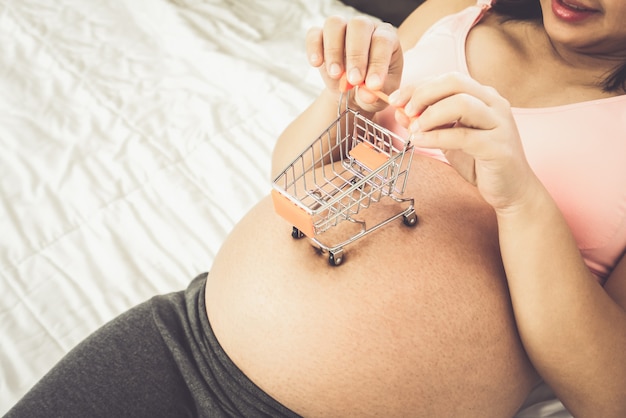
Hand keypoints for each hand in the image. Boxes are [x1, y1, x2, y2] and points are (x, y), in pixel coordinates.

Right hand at [306, 16, 402, 112]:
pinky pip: (314, 33)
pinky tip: (316, 63)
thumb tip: (367, 94)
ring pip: (335, 24)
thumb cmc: (371, 88)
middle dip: (356, 55)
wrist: (353, 92)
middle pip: (359, 26)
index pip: (383, 41)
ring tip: (336, 75)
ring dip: (334, 51)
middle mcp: (365, 27)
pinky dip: (313, 47)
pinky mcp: (321, 36)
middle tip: (354, 81)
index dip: (378, 62)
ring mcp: (342, 28)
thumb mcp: (379, 93)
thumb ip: (376, 93)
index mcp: (386, 37)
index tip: (373, 85)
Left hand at [389, 72, 538, 211]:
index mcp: (483, 96)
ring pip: (461, 103)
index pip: (447, 79)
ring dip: (430, 115)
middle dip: (423, 94)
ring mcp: (499, 123)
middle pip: (455, 81)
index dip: (417, 86)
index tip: (395, 99)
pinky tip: (420, 142)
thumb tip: (400, 112)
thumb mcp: (448, 139)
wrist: (512, 189)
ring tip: (414, 130)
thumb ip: (428, 124)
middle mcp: (494, 103)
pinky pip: (462, 135)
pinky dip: (436, 137)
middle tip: (405, 111)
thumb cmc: (480, 162)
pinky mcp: (498, 146)